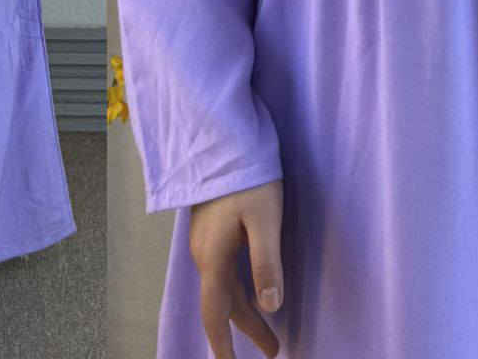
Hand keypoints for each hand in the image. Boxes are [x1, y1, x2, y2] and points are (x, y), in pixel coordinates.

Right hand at [189, 179, 283, 357]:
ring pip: (223, 285)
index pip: (215, 314)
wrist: (222, 138)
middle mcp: (204, 252)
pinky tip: (250, 287)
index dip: (222, 346)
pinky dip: (238, 289)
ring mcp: (205, 238)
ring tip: (268, 328)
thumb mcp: (265, 219)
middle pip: (223, 303)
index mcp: (214, 257)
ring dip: (244, 309)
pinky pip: (222, 269)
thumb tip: (271, 307)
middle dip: (247, 329)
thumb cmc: (247, 175)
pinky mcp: (210, 226)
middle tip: (273, 350)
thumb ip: (267, 263)